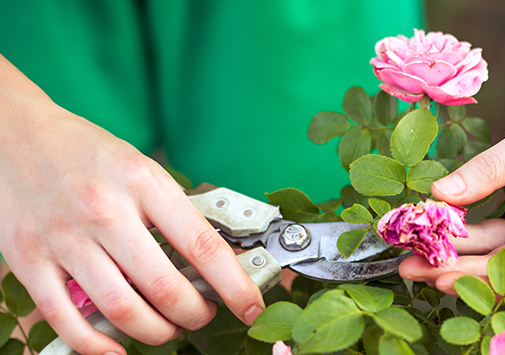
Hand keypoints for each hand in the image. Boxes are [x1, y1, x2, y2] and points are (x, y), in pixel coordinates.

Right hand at [0, 56, 263, 353]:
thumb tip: (213, 260)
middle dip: (195, 314)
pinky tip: (117, 346)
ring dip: (156, 332)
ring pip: (122, 310)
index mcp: (143, 182)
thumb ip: (172, 211)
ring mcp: (64, 238)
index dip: (235, 286)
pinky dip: (98, 346)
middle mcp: (105, 211)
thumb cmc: (86, 153)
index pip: (202, 246)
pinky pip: (67, 320)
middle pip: (165, 288)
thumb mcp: (141, 168)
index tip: (251, 306)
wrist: (14, 133)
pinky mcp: (29, 259)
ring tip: (166, 327)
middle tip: (201, 314)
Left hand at [398, 66, 504, 295]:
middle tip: (411, 268)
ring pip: (494, 250)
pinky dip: (462, 230)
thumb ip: (488, 172)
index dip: (489, 280)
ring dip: (456, 252)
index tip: (443, 278)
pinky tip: (430, 230)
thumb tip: (439, 195)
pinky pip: (490, 229)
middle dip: (460, 268)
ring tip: (410, 255)